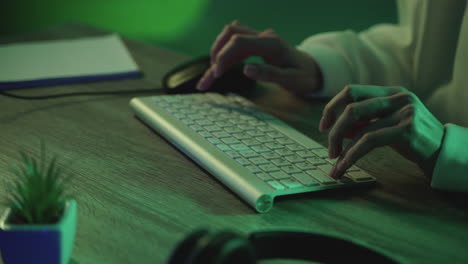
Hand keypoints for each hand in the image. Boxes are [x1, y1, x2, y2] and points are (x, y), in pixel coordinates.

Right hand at [197, 20, 322, 94]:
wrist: (313, 70)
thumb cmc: (304, 77)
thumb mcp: (291, 81)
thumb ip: (270, 74)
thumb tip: (246, 70)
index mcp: (271, 43)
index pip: (239, 42)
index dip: (224, 56)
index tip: (217, 75)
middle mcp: (263, 36)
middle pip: (230, 34)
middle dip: (216, 54)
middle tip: (210, 78)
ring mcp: (259, 38)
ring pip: (229, 37)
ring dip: (217, 53)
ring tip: (209, 78)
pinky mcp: (255, 44)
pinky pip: (234, 45)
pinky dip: (223, 57)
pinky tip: (215, 73)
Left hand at [319, 85, 444, 177]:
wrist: (443, 151)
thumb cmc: (412, 139)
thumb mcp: (385, 126)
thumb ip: (363, 124)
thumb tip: (333, 129)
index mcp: (389, 92)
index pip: (351, 90)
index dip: (332, 107)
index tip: (323, 125)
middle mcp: (397, 97)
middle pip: (351, 107)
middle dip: (334, 130)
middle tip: (329, 149)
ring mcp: (404, 111)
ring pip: (359, 127)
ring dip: (341, 149)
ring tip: (335, 164)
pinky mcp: (407, 129)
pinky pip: (369, 141)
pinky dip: (352, 155)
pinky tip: (345, 166)